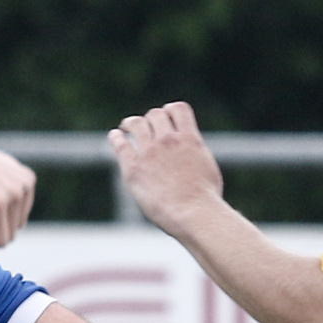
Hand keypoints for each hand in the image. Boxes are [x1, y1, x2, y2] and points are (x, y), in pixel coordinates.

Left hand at [106, 103, 226, 238]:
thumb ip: (195, 154)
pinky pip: (121, 145)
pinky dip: (116, 137)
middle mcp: (168, 140)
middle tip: (146, 126)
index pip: (178, 109)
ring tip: (126, 126)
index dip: (170, 111)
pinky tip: (115, 136)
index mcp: (190, 139)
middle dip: (151, 119)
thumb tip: (191, 151)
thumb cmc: (205, 198)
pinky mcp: (133, 169)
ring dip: (131, 123)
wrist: (193, 213)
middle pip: (155, 115)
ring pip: (136, 124)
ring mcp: (150, 153)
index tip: (166, 117)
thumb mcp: (207, 167)